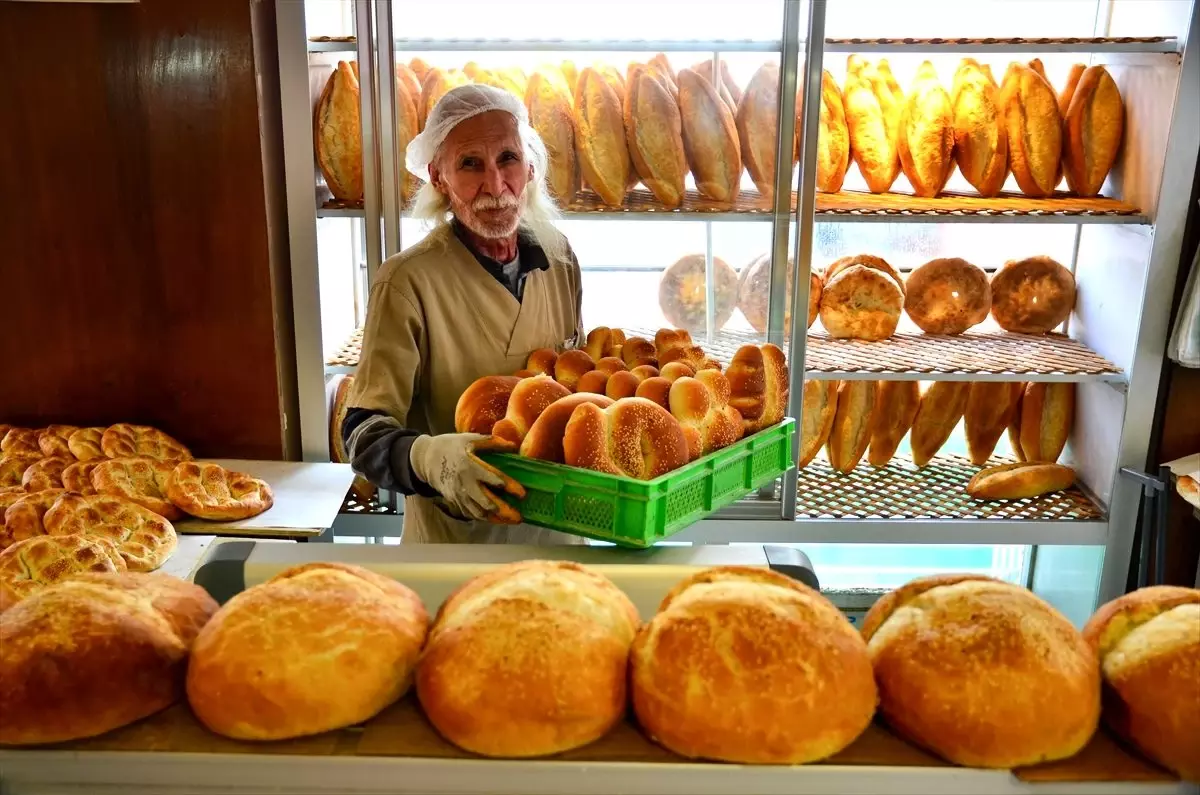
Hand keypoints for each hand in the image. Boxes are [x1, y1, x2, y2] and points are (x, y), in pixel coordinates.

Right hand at [409, 434, 525, 522]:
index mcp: (470, 466)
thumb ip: (492, 442)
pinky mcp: (454, 501)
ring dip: (496, 519)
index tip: (523, 494)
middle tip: (519, 517)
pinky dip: (484, 518)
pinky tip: (497, 519)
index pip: (493, 479)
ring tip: (511, 521)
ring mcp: (458, 495)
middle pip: (487, 502)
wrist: (426, 459)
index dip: (510, 487)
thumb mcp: (470, 439)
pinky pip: (470, 514)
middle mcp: (464, 483)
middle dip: (505, 511)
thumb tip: (513, 446)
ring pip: (479, 513)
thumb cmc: (451, 446)